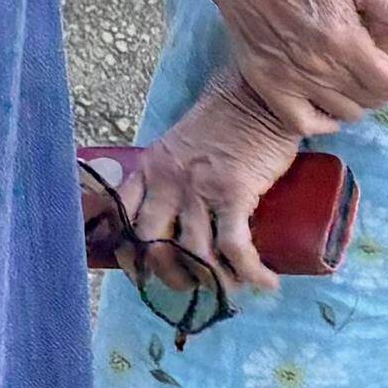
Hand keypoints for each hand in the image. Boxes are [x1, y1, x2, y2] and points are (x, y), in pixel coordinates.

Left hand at [122, 71, 316, 303]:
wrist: (256, 98)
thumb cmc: (223, 126)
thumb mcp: (179, 148)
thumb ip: (172, 176)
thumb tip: (178, 218)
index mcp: (149, 168)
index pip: (120, 216)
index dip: (127, 250)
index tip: (143, 272)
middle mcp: (166, 180)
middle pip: (151, 242)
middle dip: (168, 273)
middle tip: (191, 285)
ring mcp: (198, 188)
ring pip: (193, 253)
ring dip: (212, 281)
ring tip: (230, 289)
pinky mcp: (234, 193)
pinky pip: (235, 247)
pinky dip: (250, 272)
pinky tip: (266, 282)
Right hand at [189, 0, 387, 125]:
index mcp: (342, 40)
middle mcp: (317, 66)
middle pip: (372, 101)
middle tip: (382, 65)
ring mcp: (288, 77)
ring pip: (344, 113)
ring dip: (359, 100)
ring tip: (355, 77)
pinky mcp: (264, 80)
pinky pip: (303, 122)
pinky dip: (322, 119)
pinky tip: (327, 99)